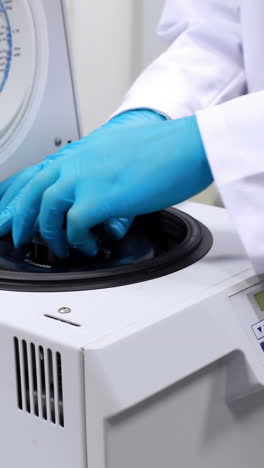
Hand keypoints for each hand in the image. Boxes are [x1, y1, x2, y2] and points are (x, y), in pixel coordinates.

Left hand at [0, 109, 165, 255]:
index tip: (8, 212)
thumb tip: (97, 188)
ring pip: (44, 209)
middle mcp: (78, 162)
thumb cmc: (164, 150)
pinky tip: (90, 247)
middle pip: (30, 190)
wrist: (188, 145)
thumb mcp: (121, 153)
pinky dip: (77, 241)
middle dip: (17, 218)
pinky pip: (73, 226)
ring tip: (58, 248)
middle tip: (18, 238)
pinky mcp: (101, 197)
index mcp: (82, 152)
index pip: (36, 172)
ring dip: (48, 234)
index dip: (16, 194)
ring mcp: (86, 178)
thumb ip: (101, 168)